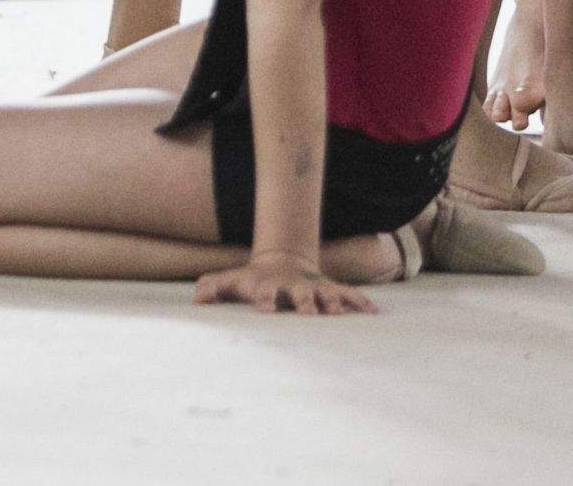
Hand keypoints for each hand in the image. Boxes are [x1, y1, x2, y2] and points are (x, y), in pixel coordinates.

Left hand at [195, 252, 372, 314]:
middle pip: (300, 293)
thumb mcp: (232, 281)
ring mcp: (313, 286)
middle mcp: (293, 285)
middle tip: (309, 313)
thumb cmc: (253, 279)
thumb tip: (198, 296)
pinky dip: (360, 302)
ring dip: (334, 302)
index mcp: (268, 285)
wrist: (282, 259)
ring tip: (341, 312)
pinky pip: (348, 294)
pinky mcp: (329, 288)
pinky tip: (374, 313)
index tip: (265, 306)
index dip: (264, 298)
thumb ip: (214, 286)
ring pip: (326, 293)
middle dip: (305, 302)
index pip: (264, 291)